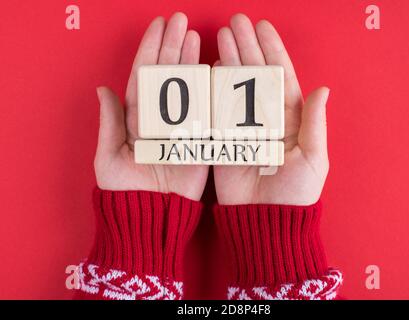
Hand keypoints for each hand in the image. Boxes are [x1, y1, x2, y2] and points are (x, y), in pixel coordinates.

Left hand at [94, 13, 208, 200]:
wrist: (152, 215)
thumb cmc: (125, 190)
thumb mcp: (109, 158)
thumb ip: (111, 123)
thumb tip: (102, 88)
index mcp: (136, 119)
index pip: (143, 76)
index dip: (150, 51)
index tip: (158, 26)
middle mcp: (159, 117)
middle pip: (166, 76)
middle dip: (172, 47)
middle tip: (180, 20)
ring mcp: (181, 126)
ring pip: (186, 88)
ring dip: (189, 61)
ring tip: (193, 37)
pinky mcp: (199, 139)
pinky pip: (205, 111)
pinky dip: (208, 90)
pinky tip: (211, 68)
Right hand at [214, 14, 329, 204]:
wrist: (265, 219)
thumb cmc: (295, 193)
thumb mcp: (313, 158)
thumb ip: (314, 123)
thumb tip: (322, 89)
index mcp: (291, 119)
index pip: (281, 77)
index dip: (272, 51)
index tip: (263, 27)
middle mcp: (267, 117)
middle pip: (256, 75)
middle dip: (247, 47)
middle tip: (236, 22)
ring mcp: (244, 125)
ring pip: (236, 86)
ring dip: (231, 59)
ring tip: (224, 35)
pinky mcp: (225, 138)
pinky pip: (219, 108)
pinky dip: (215, 87)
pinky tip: (214, 66)